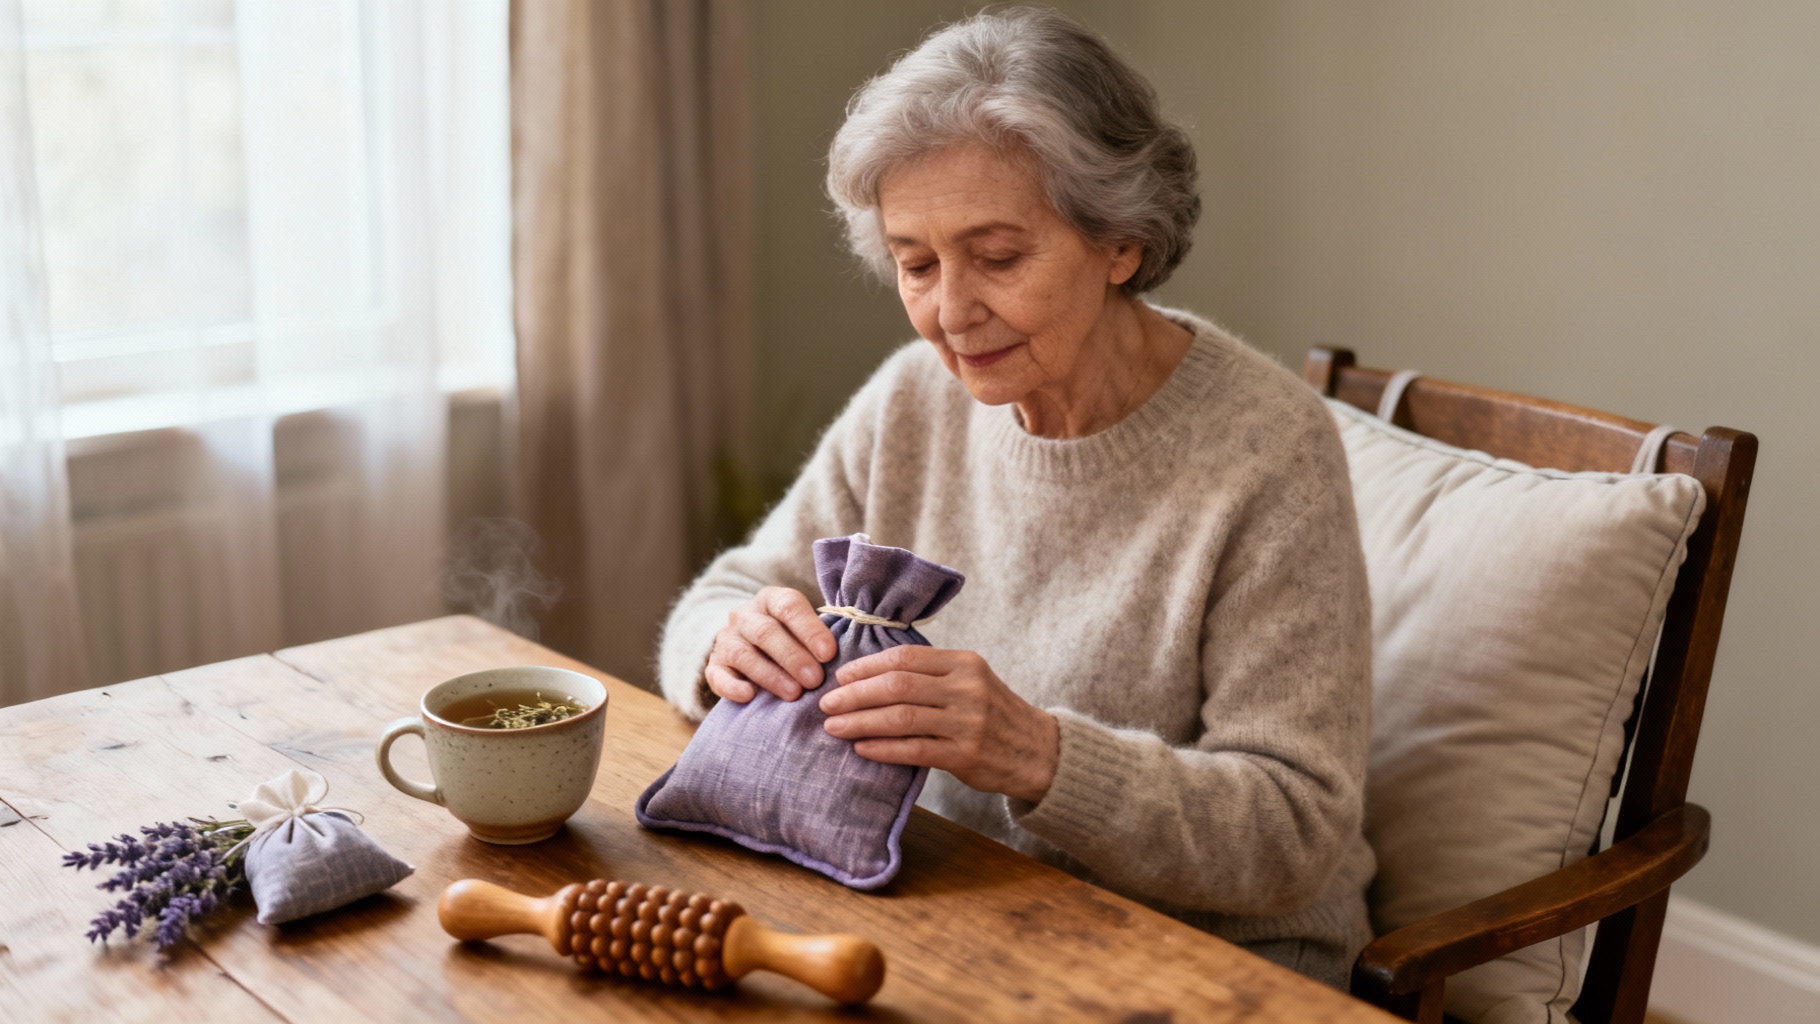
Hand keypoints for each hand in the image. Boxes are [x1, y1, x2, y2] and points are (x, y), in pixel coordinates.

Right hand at [705, 587, 836, 702]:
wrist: (746, 646)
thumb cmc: (789, 640)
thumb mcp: (802, 630)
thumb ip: (820, 639)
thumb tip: (848, 662)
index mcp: (771, 600)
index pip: (789, 607)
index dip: (810, 630)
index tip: (829, 654)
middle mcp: (745, 616)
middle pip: (767, 632)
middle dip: (793, 657)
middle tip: (815, 680)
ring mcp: (727, 640)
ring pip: (744, 654)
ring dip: (771, 675)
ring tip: (793, 694)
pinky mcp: (714, 665)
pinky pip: (718, 675)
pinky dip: (732, 686)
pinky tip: (750, 696)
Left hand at [817, 646, 1059, 803]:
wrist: (1037, 751)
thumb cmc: (993, 714)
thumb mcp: (971, 680)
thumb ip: (931, 674)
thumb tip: (869, 675)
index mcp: (963, 663)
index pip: (904, 657)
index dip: (866, 666)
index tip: (840, 676)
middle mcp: (966, 688)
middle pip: (898, 685)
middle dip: (855, 694)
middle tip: (827, 704)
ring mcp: (967, 722)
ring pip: (901, 717)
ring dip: (861, 721)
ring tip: (834, 727)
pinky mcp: (965, 755)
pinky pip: (913, 749)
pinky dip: (883, 748)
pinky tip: (862, 748)